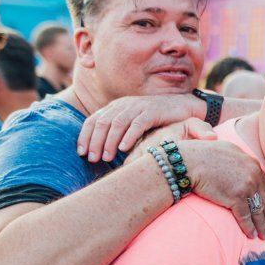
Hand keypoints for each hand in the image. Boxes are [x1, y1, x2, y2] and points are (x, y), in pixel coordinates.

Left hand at [78, 93, 205, 162]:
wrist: (183, 106)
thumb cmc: (157, 119)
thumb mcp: (134, 122)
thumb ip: (119, 131)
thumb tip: (102, 151)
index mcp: (116, 107)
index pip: (94, 120)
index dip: (85, 136)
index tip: (81, 153)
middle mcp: (124, 105)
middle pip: (103, 122)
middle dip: (95, 142)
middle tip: (92, 159)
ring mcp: (138, 107)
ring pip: (117, 124)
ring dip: (109, 142)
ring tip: (106, 158)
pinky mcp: (152, 111)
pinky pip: (137, 124)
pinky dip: (129, 136)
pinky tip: (123, 149)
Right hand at [178, 140, 264, 238]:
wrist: (189, 161)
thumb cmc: (203, 155)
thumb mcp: (229, 150)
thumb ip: (242, 161)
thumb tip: (247, 166)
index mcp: (253, 164)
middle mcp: (253, 175)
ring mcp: (246, 187)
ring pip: (258, 211)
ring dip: (263, 226)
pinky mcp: (235, 198)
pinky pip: (245, 216)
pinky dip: (250, 228)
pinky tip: (252, 235)